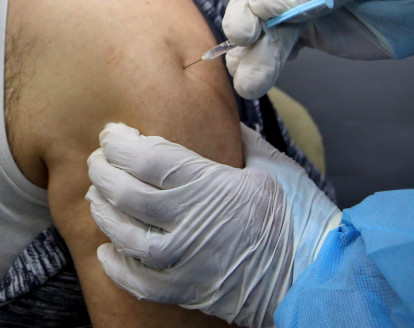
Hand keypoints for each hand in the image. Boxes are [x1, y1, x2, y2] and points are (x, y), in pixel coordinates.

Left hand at [86, 123, 340, 327]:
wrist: (316, 271)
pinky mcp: (188, 290)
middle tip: (98, 161)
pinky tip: (108, 251)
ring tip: (98, 199)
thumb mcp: (275, 166)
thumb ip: (242, 142)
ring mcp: (186, 261)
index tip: (112, 135)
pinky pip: (139, 282)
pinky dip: (118, 267)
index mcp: (211, 185)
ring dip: (105, 214)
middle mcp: (190, 222)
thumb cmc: (300, 215)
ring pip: (125, 236)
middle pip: (127, 194)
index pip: (148, 158)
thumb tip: (225, 123)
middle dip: (105, 173)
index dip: (121, 143)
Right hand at [222, 0, 413, 98]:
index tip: (246, 33)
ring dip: (257, 62)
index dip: (246, 10)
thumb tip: (264, 7)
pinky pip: (289, 50)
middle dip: (248, 45)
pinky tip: (261, 79)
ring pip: (271, 39)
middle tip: (245, 76)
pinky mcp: (327, 38)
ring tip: (249, 88)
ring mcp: (314, 15)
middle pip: (257, 16)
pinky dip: (273, 65)